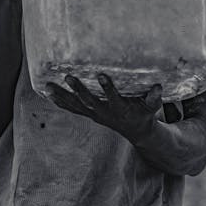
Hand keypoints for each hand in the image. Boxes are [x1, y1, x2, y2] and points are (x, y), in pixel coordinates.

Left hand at [45, 73, 162, 142]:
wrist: (135, 131)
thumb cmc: (144, 113)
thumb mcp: (152, 107)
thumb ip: (155, 98)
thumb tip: (159, 87)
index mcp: (120, 109)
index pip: (113, 98)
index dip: (107, 88)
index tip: (101, 74)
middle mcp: (104, 113)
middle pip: (88, 102)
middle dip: (78, 90)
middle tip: (68, 76)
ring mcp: (94, 114)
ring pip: (75, 105)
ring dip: (62, 96)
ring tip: (48, 86)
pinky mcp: (88, 113)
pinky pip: (70, 108)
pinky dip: (59, 101)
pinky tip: (46, 92)